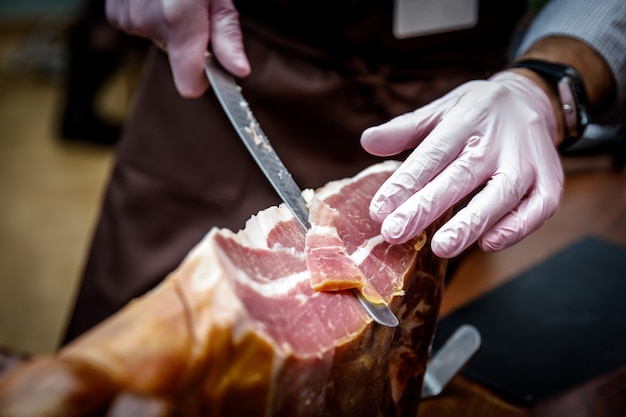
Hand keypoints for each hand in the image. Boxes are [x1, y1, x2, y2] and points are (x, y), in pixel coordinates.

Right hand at [105, 0, 249, 96]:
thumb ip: (226, 33)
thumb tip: (238, 70)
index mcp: (177, 18)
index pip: (188, 83)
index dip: (204, 79)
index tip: (215, 69)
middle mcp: (148, 21)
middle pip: (177, 59)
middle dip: (191, 40)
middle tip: (196, 6)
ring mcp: (127, 15)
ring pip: (159, 41)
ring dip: (170, 25)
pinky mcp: (114, 11)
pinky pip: (140, 27)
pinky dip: (152, 15)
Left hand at [361, 72, 563, 257]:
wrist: (531, 99)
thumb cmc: (476, 112)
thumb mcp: (440, 110)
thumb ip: (405, 129)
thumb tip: (367, 140)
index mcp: (466, 120)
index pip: (432, 154)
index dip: (405, 183)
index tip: (379, 211)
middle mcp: (498, 140)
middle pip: (461, 176)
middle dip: (426, 207)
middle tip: (396, 233)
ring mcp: (528, 160)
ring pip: (502, 193)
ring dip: (472, 222)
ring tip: (441, 247)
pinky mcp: (550, 180)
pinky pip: (539, 207)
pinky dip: (517, 227)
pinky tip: (488, 243)